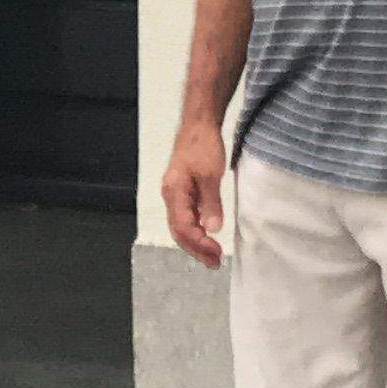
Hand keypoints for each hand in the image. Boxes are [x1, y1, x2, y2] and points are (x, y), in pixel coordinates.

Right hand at [162, 118, 227, 267]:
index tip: (216, 254)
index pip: (183, 226)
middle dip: (195, 249)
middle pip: (178, 231)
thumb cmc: (203, 145)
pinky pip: (185, 217)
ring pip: (181, 226)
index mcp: (174, 192)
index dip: (198, 243)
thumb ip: (210, 202)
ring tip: (212, 256)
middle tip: (215, 263)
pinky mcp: (182, 191)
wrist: (198, 125)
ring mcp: (175, 194)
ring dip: (195, 242)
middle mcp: (170, 196)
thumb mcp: (211, 174)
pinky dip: (195, 231)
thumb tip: (212, 229)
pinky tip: (206, 236)